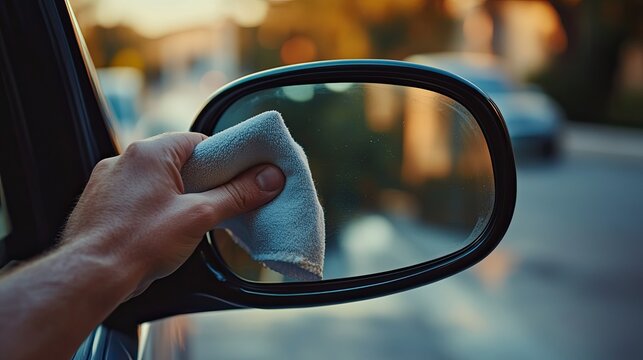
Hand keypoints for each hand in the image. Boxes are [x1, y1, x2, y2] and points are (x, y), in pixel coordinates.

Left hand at [62, 132, 284, 296]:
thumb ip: (236, 195)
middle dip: (200, 181)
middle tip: (217, 202)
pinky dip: (153, 207)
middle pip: (177, 161)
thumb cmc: (138, 243)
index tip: (238, 175)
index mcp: (149, 152)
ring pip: (155, 180)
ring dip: (176, 195)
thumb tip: (268, 179)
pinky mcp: (100, 203)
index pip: (198, 141)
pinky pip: (136, 195)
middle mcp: (124, 160)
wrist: (91, 276)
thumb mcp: (198, 217)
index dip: (222, 159)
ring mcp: (108, 181)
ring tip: (188, 220)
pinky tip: (160, 230)